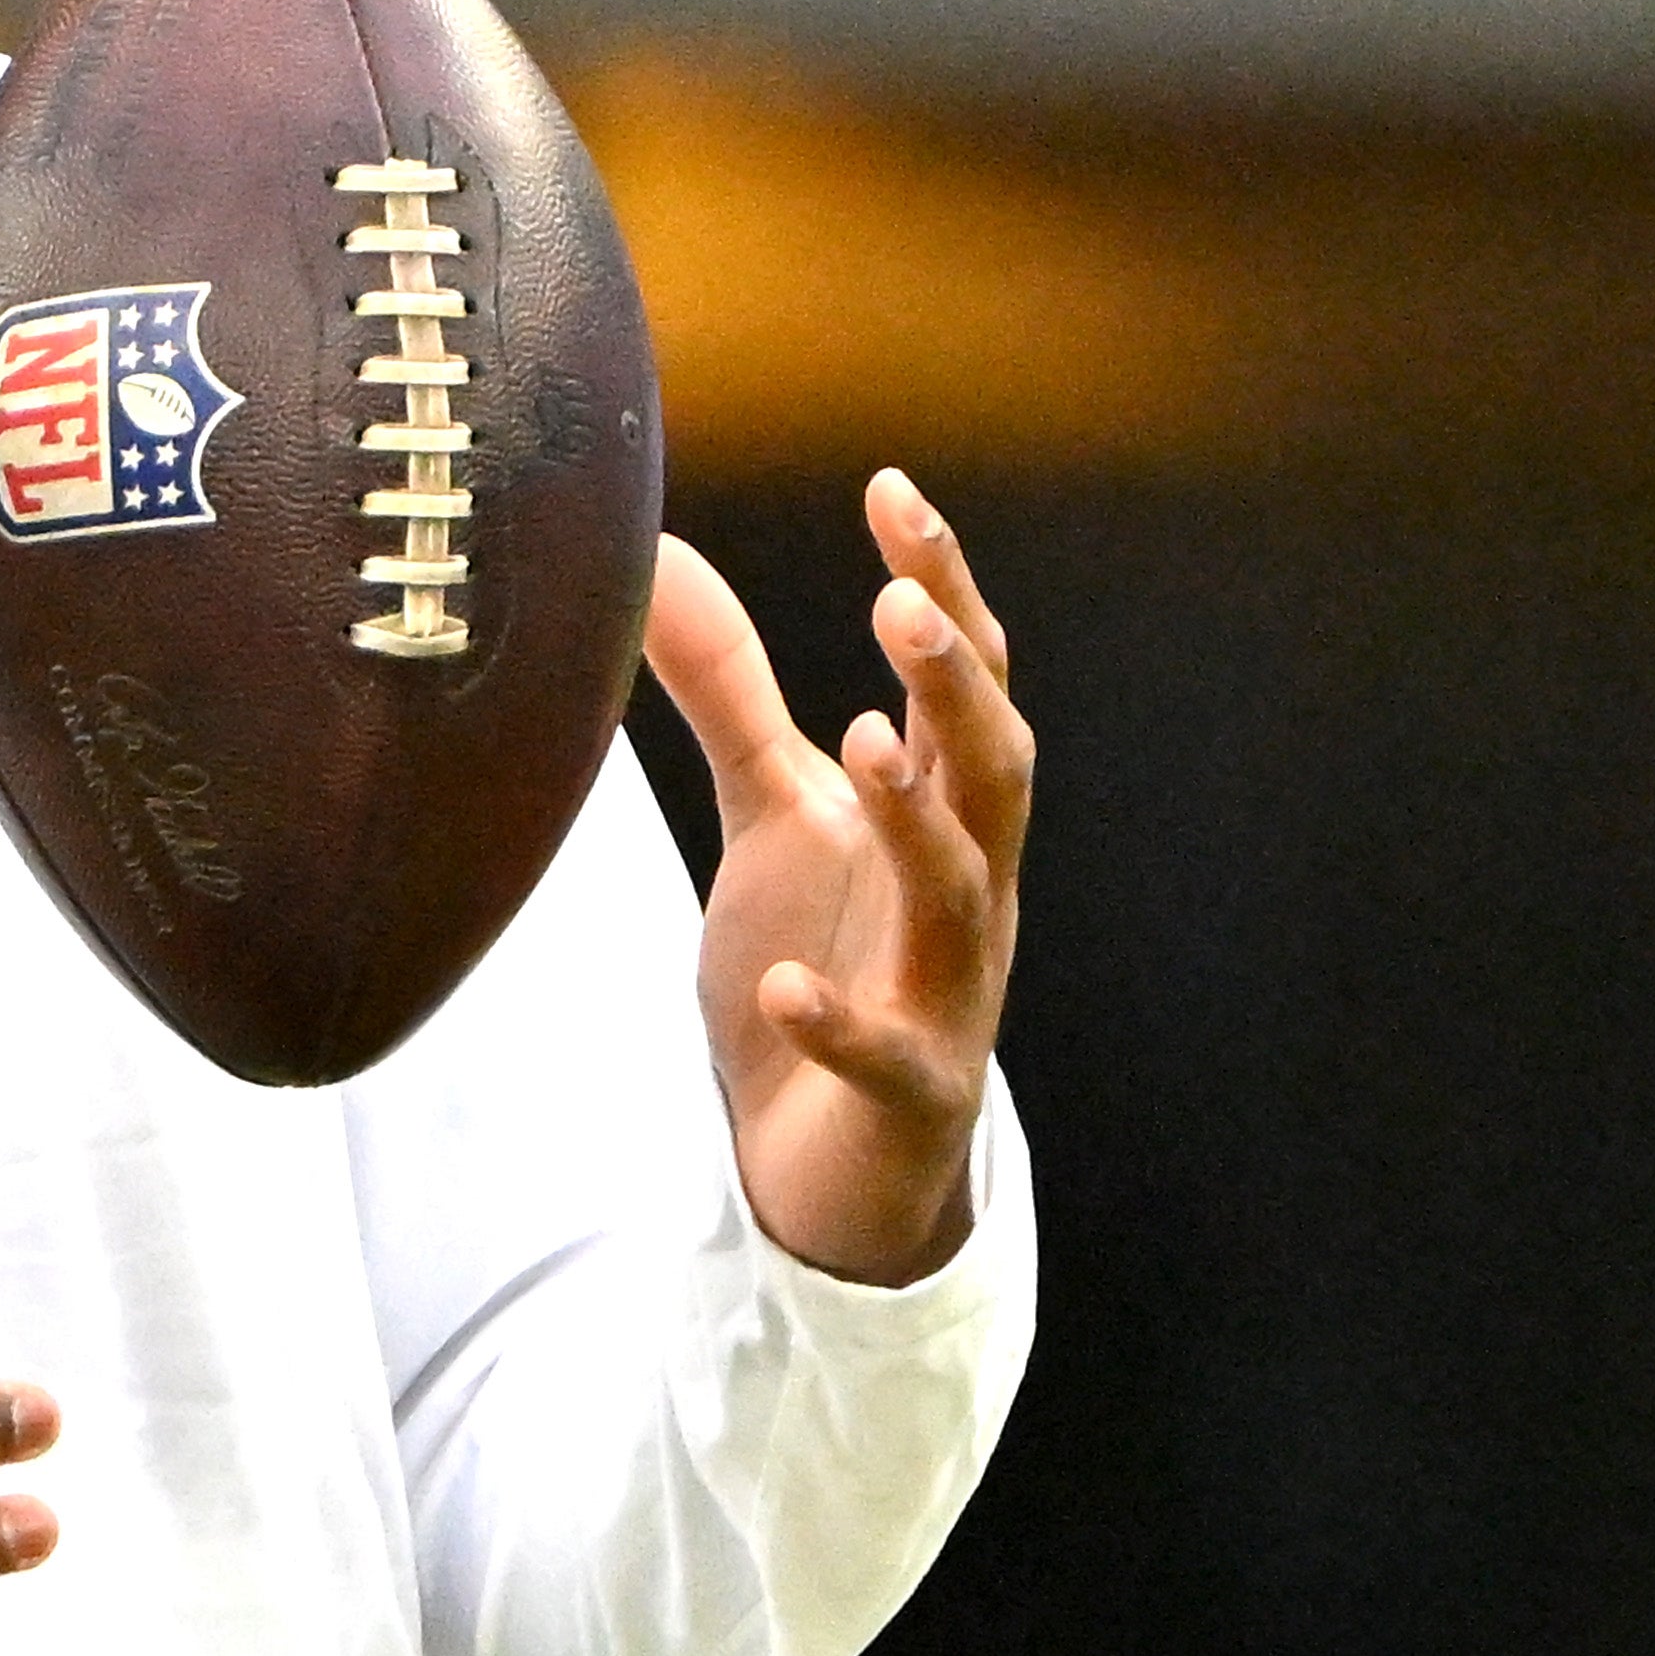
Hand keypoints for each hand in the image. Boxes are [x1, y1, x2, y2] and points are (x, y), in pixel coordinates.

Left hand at [641, 474, 1032, 1287]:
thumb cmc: (823, 960)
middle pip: (994, 771)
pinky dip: (841, 1020)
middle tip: (899, 598)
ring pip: (962, 898)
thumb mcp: (773, 814)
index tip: (893, 492)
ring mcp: (949, 997)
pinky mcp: (909, 1096)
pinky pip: (890, 1058)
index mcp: (942, 816)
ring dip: (919, 821)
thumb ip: (731, 693)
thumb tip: (660, 554)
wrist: (832, 1162)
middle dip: (957, 685)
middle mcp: (968, 893)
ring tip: (862, 741)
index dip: (944, 587)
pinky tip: (789, 986)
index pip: (963, 684)